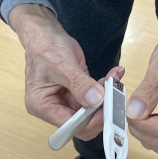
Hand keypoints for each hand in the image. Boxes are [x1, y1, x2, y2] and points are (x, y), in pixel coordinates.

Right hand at [9, 3, 123, 140]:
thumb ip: (79, 84)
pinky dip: (105, 87)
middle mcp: (53, 107)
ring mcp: (66, 100)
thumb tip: (96, 100)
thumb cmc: (45, 47)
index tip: (108, 109)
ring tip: (115, 81)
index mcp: (42, 106)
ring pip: (92, 111)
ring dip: (106, 98)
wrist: (45, 33)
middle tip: (114, 96)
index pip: (69, 125)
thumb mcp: (62, 65)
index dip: (89, 121)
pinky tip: (114, 76)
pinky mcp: (77, 92)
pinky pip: (94, 96)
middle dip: (100, 111)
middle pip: (82, 123)